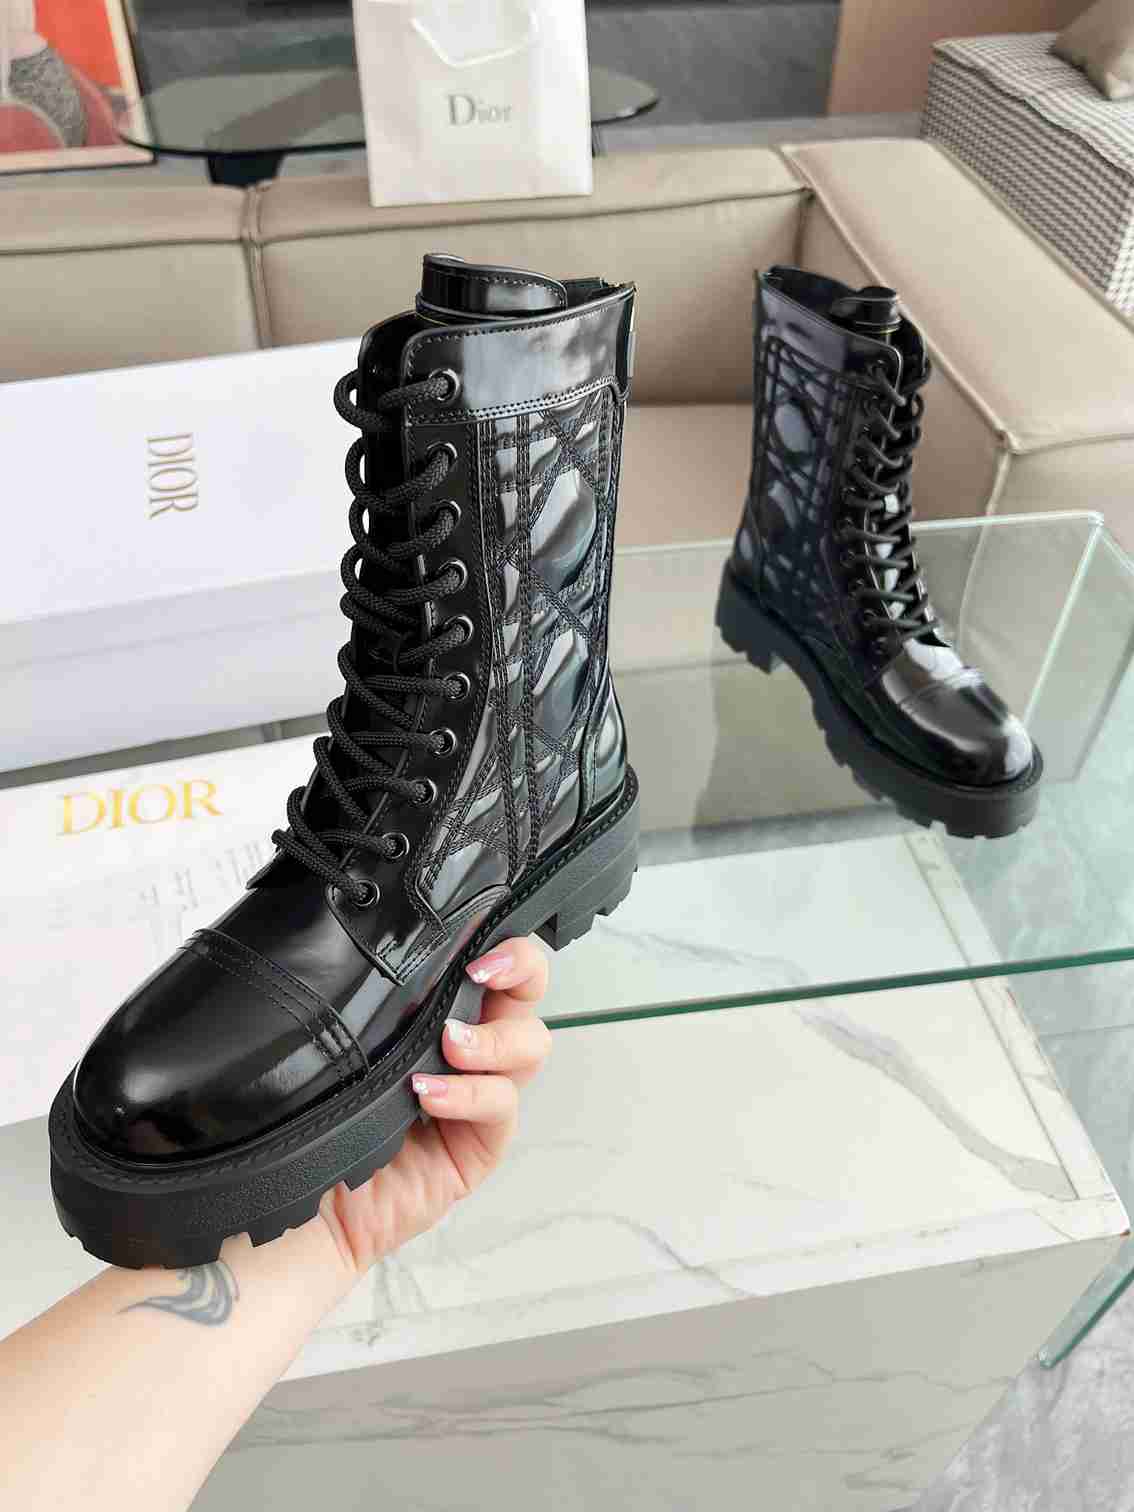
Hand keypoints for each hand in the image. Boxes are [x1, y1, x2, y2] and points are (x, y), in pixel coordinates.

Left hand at [313, 936, 551, 1277]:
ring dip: (494, 1040)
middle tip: (482, 973)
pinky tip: (431, 1095)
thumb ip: (375, 1001)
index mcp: (440, 1013)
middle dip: (520, 971)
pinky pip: (501, 1107)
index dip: (503, 944)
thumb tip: (376, 944)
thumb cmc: (318, 1117)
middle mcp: (469, 1049)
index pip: (491, 964)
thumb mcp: (345, 1042)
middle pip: (528, 995)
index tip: (477, 943)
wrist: (304, 1203)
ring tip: (451, 1046)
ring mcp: (481, 1097)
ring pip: (529, 1047)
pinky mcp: (481, 1145)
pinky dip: (470, 1095)